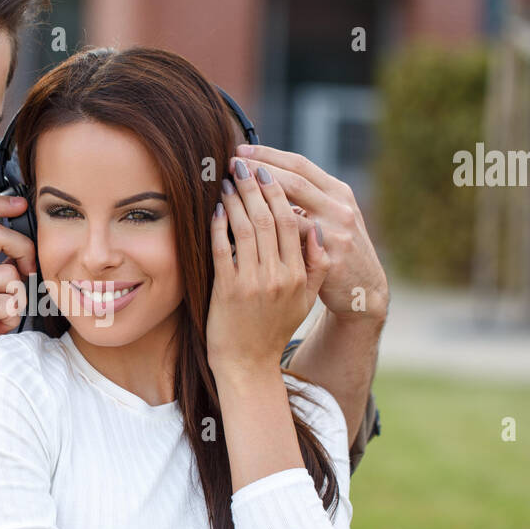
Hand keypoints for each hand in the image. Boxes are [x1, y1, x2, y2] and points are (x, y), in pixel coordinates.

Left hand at [207, 156, 329, 375]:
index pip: (291, 221)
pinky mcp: (228, 291)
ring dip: (235, 200)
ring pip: (245, 229)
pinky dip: (218, 227)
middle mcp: (279, 275)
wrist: (249, 364)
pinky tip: (215, 209)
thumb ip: (314, 265)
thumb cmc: (275, 328)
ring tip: (226, 180)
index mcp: (299, 273)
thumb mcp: (305, 300)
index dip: (277, 191)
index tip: (266, 170)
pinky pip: (222, 250)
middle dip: (254, 186)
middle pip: (268, 218)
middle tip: (241, 164)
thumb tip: (314, 229)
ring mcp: (253, 283)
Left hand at [236, 145, 388, 321]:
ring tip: (226, 189)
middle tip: (231, 163)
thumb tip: (273, 181)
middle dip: (257, 171)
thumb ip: (313, 204)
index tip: (242, 149)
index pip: (300, 166)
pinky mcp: (320, 265)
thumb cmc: (342, 255)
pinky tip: (228, 222)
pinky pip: (279, 245)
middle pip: (291, 183)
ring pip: (281, 214)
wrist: (363, 297)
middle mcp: (338, 212)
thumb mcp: (335, 219)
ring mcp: (332, 237)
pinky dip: (250, 232)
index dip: (269, 155)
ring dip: (249, 199)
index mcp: (339, 197)